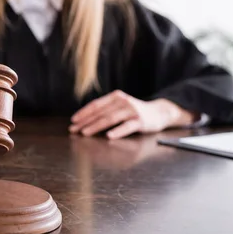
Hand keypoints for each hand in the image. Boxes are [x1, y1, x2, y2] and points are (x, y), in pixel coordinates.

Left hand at [69, 90, 197, 138]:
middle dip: (85, 122)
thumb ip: (105, 109)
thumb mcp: (119, 106)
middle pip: (100, 113)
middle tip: (74, 130)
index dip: (83, 113)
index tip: (73, 121)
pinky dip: (117, 131)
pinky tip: (109, 136)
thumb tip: (84, 119)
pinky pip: (127, 127)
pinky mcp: (140, 121)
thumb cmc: (134, 111)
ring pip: (110, 119)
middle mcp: (122, 101)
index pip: (96, 105)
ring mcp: (132, 111)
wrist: (159, 112)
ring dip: (96, 126)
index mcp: (115, 96)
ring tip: (85, 133)